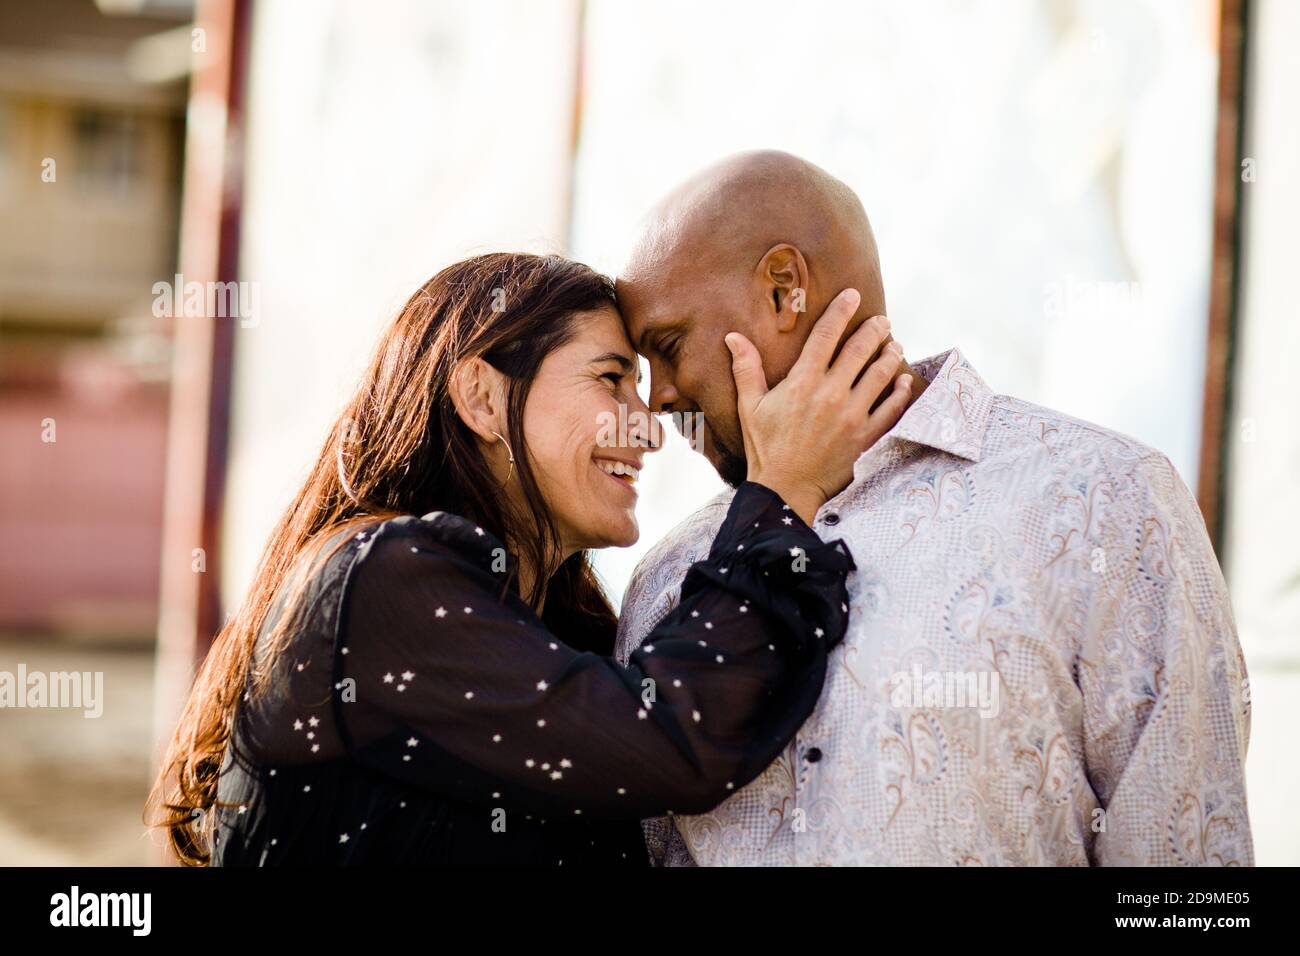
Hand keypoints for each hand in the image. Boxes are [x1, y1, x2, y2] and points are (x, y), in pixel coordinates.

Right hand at [725, 288, 910, 524]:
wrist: (785, 491)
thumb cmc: (765, 448)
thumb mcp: (749, 407)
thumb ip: (746, 369)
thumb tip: (733, 337)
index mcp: (802, 383)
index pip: (826, 336)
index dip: (841, 311)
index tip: (852, 294)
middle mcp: (830, 394)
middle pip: (860, 349)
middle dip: (874, 329)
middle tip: (882, 320)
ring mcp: (852, 416)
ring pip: (880, 374)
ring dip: (890, 355)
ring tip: (894, 344)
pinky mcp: (866, 437)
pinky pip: (891, 408)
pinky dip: (900, 391)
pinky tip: (904, 380)